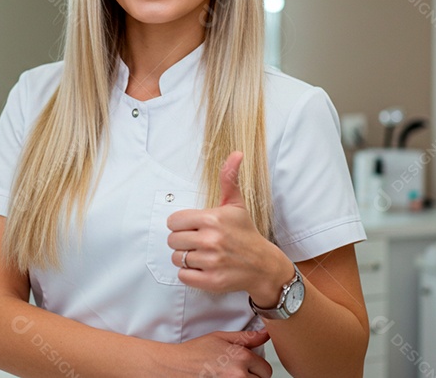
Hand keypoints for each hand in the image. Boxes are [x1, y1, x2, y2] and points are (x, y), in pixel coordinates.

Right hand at [152, 329, 272, 376]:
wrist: (175, 366)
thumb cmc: (195, 352)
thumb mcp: (221, 338)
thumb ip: (246, 337)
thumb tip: (266, 333)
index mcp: (241, 358)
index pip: (265, 368)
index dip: (257, 366)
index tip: (248, 365)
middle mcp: (238, 375)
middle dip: (253, 376)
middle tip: (238, 371)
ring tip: (230, 375)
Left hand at [166, 152, 292, 302]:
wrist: (263, 265)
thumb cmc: (245, 233)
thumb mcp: (236, 204)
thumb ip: (229, 178)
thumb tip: (236, 153)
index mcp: (212, 219)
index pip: (173, 221)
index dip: (181, 224)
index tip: (193, 227)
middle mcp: (211, 240)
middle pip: (172, 240)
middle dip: (182, 241)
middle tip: (197, 241)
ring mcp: (211, 262)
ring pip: (177, 258)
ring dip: (185, 257)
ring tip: (201, 254)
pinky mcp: (211, 281)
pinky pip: (183, 276)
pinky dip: (189, 273)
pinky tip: (202, 267)